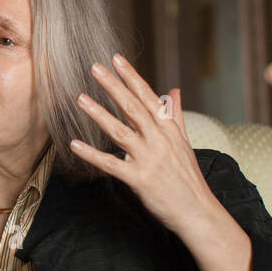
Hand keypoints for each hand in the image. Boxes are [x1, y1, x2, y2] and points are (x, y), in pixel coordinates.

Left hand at [69, 54, 221, 239]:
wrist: (197, 211)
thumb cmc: (187, 178)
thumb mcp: (184, 143)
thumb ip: (174, 116)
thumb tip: (174, 91)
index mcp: (169, 129)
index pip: (148, 96)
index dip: (131, 77)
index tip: (117, 59)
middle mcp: (159, 140)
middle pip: (132, 107)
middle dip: (113, 86)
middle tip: (94, 68)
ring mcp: (149, 159)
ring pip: (120, 131)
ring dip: (98, 114)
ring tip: (79, 98)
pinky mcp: (139, 179)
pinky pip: (110, 164)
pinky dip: (92, 154)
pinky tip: (74, 144)